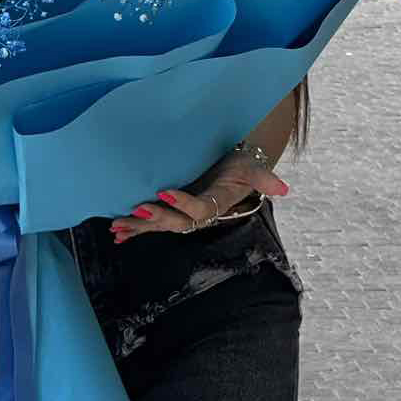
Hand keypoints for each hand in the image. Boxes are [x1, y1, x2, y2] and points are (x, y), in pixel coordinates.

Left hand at [110, 151, 288, 243]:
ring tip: (117, 226)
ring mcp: (183, 213)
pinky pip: (152, 224)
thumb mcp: (253, 168)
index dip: (183, 203)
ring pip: (160, 224)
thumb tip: (284, 189)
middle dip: (156, 217)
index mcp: (217, 203)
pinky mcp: (172, 210)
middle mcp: (198, 213)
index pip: (200, 208)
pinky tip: (116, 234)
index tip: (163, 191)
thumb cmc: (241, 166)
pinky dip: (134, 229)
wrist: (231, 168)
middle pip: (176, 221)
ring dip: (139, 226)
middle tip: (136, 208)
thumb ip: (264, 178)